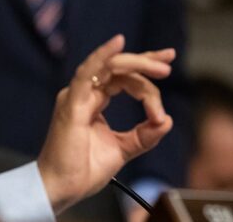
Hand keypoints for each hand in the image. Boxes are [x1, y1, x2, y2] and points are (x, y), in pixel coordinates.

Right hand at [36, 34, 174, 212]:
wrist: (64, 188)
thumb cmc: (83, 170)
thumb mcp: (123, 149)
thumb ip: (144, 135)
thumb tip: (166, 120)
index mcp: (93, 101)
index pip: (123, 77)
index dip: (146, 76)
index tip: (164, 93)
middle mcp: (83, 94)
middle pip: (117, 67)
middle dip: (146, 62)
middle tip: (168, 63)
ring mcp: (76, 96)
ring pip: (108, 66)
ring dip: (136, 62)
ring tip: (161, 66)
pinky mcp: (72, 104)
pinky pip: (87, 74)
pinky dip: (103, 57)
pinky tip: (118, 44)